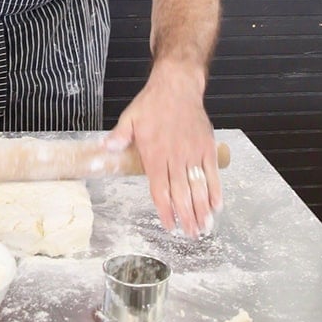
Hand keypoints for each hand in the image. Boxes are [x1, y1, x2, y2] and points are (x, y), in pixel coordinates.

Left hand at [106, 59, 222, 238]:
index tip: (169, 225)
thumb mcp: (130, 118)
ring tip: (204, 228)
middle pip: (182, 193)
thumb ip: (119, 137)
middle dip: (186, 217)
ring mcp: (193, 152)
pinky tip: (217, 206)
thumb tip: (104, 150)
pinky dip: (216, 190)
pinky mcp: (207, 146)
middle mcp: (175, 156)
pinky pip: (212, 172)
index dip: (165, 210)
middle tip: (191, 235)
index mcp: (154, 153)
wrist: (176, 86)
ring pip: (199, 186)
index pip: (160, 189)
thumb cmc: (152, 104)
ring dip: (202, 210)